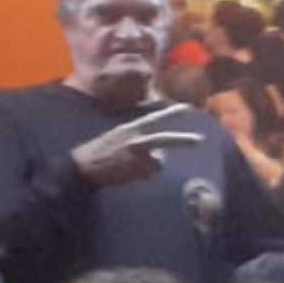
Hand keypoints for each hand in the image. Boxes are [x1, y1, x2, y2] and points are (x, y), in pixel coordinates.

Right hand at [69, 105, 204, 187]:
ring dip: (149, 166)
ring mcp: (136, 156)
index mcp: (130, 128)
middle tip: (200, 140)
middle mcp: (135, 140)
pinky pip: (149, 173)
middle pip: (165, 139)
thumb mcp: (117, 136)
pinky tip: (128, 173)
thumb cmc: (100, 151)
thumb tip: (158, 151)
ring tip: (130, 166)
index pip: (154, 118)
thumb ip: (137, 137)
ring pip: (157, 163)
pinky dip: (143, 175)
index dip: (171, 112)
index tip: (187, 108)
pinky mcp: (135, 170)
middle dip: (184, 140)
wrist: (84, 166)